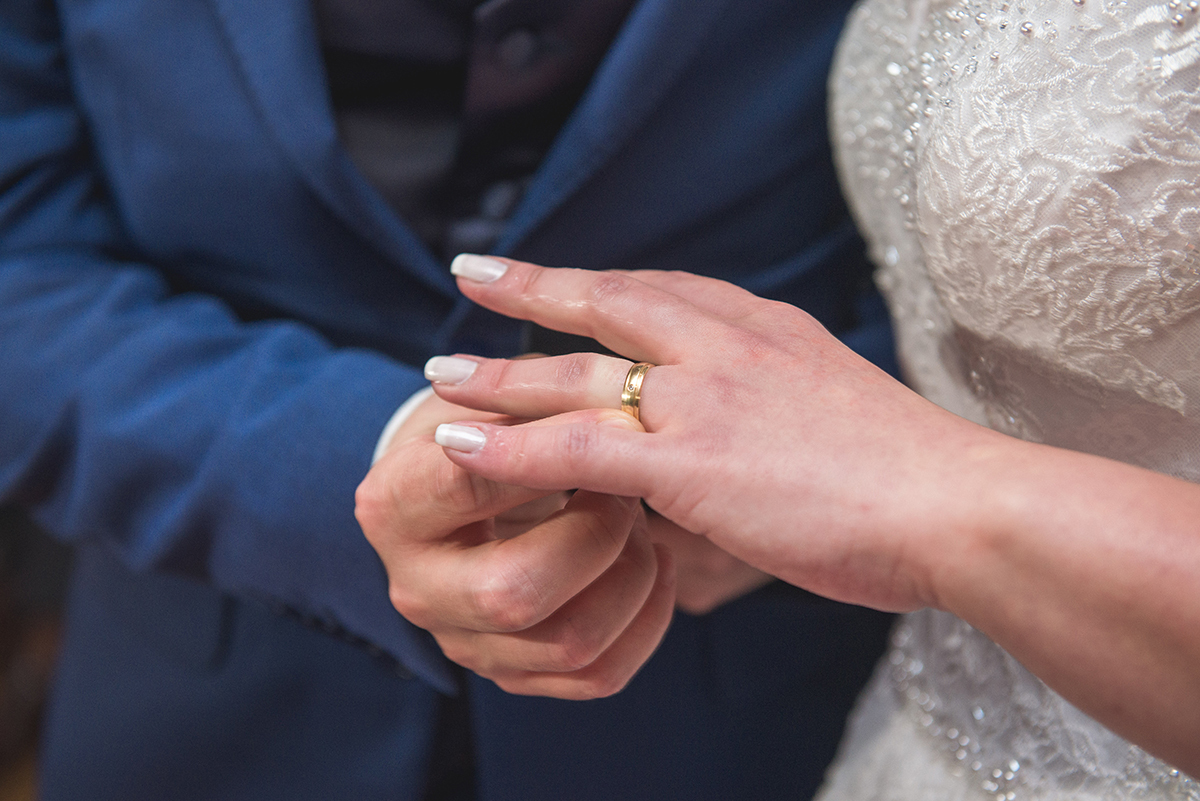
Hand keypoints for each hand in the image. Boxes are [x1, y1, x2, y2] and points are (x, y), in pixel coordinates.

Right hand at [355, 389, 675, 698]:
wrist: (460, 486)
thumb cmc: (485, 429)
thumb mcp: (493, 402)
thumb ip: (536, 400)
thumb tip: (622, 413)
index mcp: (393, 507)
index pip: (467, 485)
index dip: (548, 453)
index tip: (608, 420)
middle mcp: (415, 589)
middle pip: (514, 594)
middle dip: (595, 535)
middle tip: (623, 486)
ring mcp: (464, 642)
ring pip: (569, 643)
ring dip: (632, 575)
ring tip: (642, 521)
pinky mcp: (513, 673)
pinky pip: (599, 675)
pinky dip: (646, 620)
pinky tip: (656, 566)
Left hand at [422, 256, 999, 613]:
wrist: (957, 505)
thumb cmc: (912, 475)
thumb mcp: (838, 411)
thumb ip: (778, 409)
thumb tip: (747, 439)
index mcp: (763, 329)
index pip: (662, 288)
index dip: (600, 282)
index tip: (562, 277)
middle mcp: (724, 345)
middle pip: (605, 303)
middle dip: (533, 290)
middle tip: (473, 278)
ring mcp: (702, 398)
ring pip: (574, 374)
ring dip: (498, 375)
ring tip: (438, 375)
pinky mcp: (688, 461)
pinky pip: (574, 448)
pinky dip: (509, 448)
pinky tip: (457, 448)